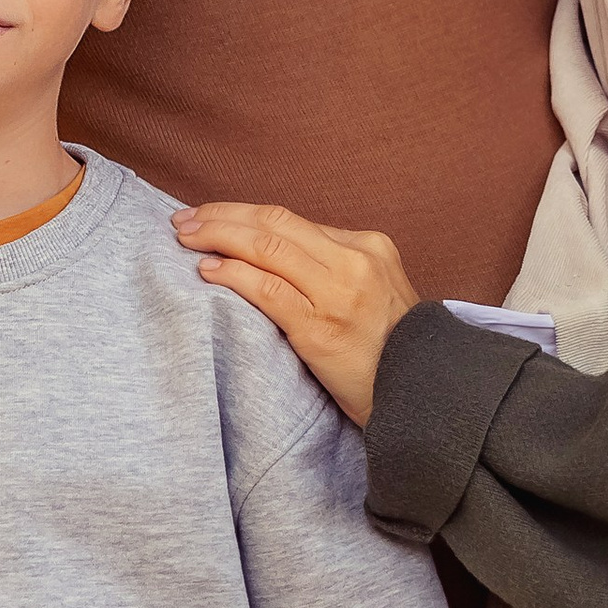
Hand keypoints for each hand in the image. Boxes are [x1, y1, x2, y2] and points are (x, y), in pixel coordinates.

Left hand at [171, 204, 418, 424]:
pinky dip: (233, 275)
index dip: (245, 215)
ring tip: (186, 239)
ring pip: (267, 248)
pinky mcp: (321, 329)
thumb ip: (332, 268)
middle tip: (184, 219)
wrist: (423, 393)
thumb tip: (271, 254)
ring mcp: (339, 294)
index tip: (211, 216)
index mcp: (368, 246)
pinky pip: (268, 290)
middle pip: (275, 223)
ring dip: (218, 237)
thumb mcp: (374, 290)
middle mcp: (354, 261)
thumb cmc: (391, 349)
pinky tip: (208, 271)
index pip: (292, 221)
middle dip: (222, 216)